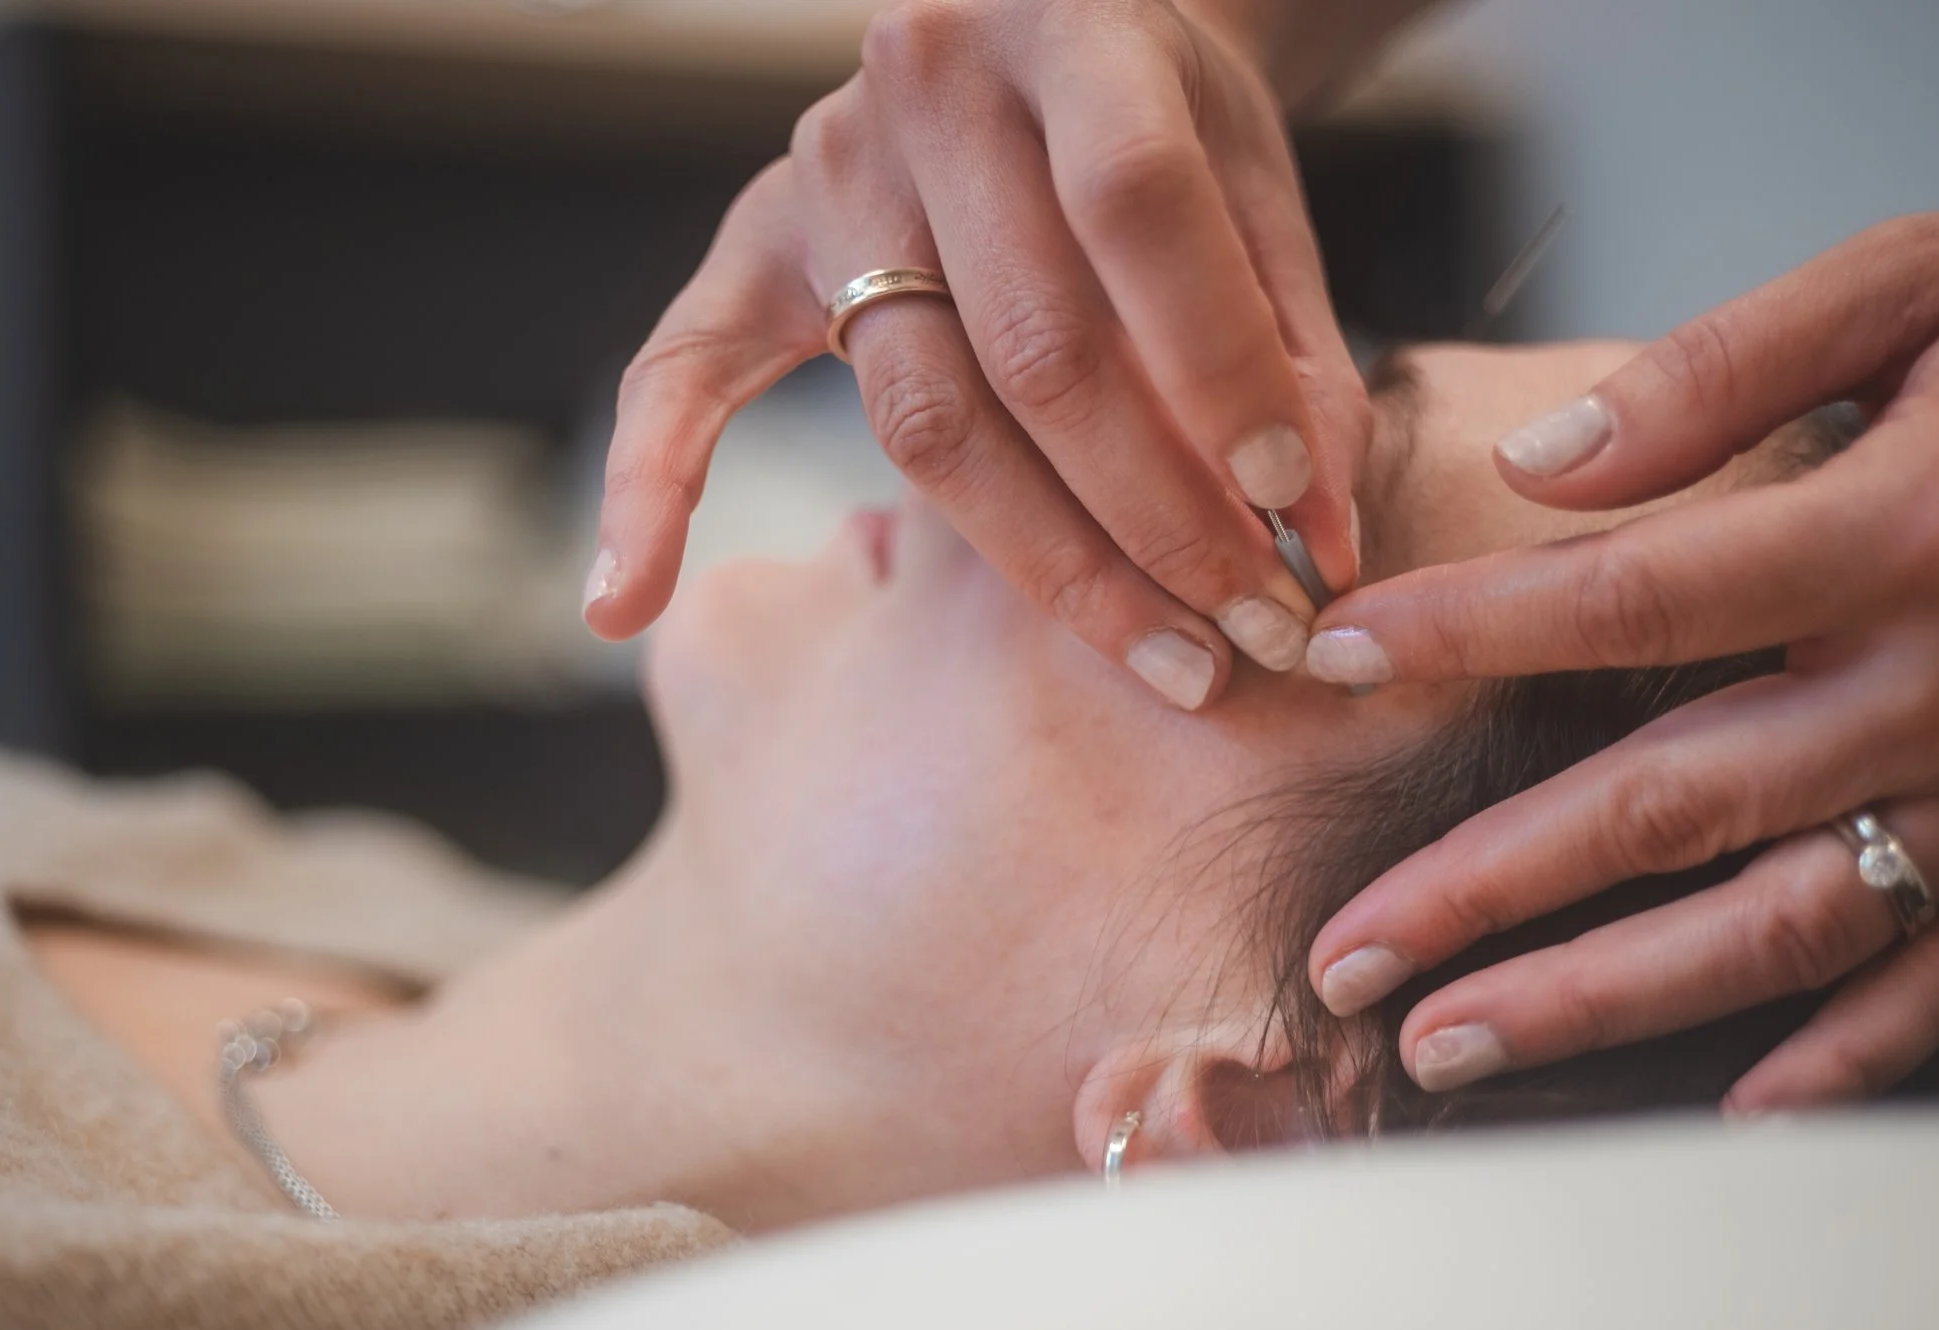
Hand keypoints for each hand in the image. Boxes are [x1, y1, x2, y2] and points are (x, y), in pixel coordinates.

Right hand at [585, 0, 1385, 708]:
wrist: (1051, 22)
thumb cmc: (1167, 119)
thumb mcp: (1256, 181)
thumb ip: (1291, 338)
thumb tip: (1316, 531)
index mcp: (1070, 22)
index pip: (1138, 212)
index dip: (1225, 377)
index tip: (1300, 522)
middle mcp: (926, 82)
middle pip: (1033, 350)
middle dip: (1157, 518)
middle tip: (1252, 634)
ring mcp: (825, 164)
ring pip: (926, 412)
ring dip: (1048, 562)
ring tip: (1162, 657)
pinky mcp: (753, 240)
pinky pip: (676, 373)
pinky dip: (649, 489)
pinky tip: (622, 607)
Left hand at [1302, 188, 1938, 1108]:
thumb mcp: (1925, 272)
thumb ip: (1722, 364)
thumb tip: (1540, 464)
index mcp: (1907, 529)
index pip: (1632, 604)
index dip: (1465, 636)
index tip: (1335, 659)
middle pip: (1676, 807)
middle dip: (1489, 894)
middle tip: (1344, 958)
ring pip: (1784, 925)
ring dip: (1610, 1002)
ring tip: (1456, 1049)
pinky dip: (1849, 1061)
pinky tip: (1734, 1114)